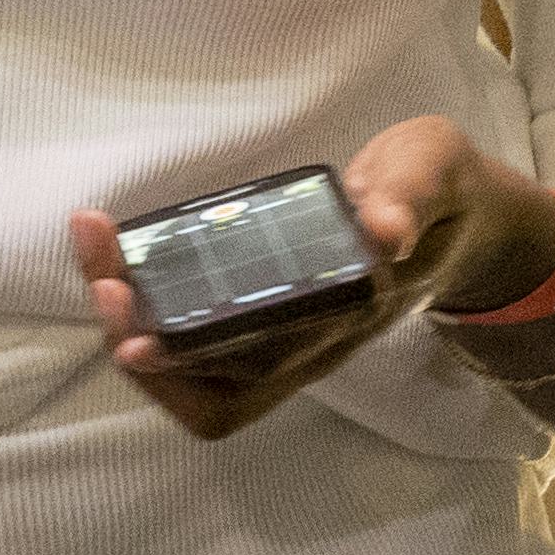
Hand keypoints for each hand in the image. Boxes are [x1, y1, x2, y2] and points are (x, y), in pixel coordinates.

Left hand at [69, 116, 554, 443]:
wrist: (457, 220)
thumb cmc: (435, 192)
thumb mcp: (433, 170)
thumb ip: (410, 193)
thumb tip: (385, 232)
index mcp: (346, 316)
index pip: (257, 366)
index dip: (187, 359)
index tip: (133, 328)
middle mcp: (308, 345)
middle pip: (208, 384)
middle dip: (140, 337)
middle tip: (102, 273)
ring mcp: (285, 339)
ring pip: (195, 374)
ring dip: (136, 325)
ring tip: (98, 256)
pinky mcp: (265, 314)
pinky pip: (196, 339)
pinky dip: (151, 306)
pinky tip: (122, 255)